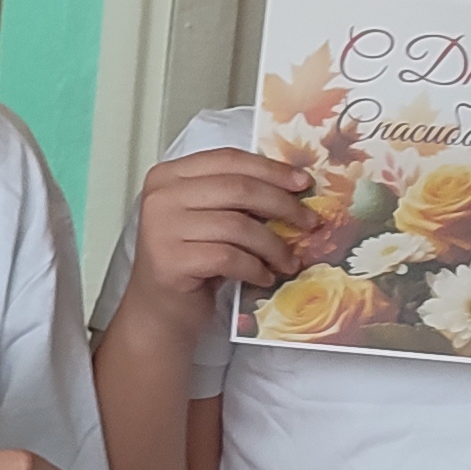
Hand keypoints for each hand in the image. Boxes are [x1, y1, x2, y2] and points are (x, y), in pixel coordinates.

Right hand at [113, 150, 316, 335]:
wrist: (161, 310)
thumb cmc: (189, 263)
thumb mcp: (208, 219)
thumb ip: (234, 198)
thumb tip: (292, 187)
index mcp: (169, 176)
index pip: (228, 159)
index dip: (271, 169)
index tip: (302, 182)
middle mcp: (161, 197)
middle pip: (238, 188)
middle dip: (283, 205)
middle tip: (309, 222)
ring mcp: (162, 228)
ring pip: (238, 225)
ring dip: (273, 246)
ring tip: (288, 261)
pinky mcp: (172, 261)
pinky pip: (230, 258)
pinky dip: (256, 268)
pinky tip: (264, 277)